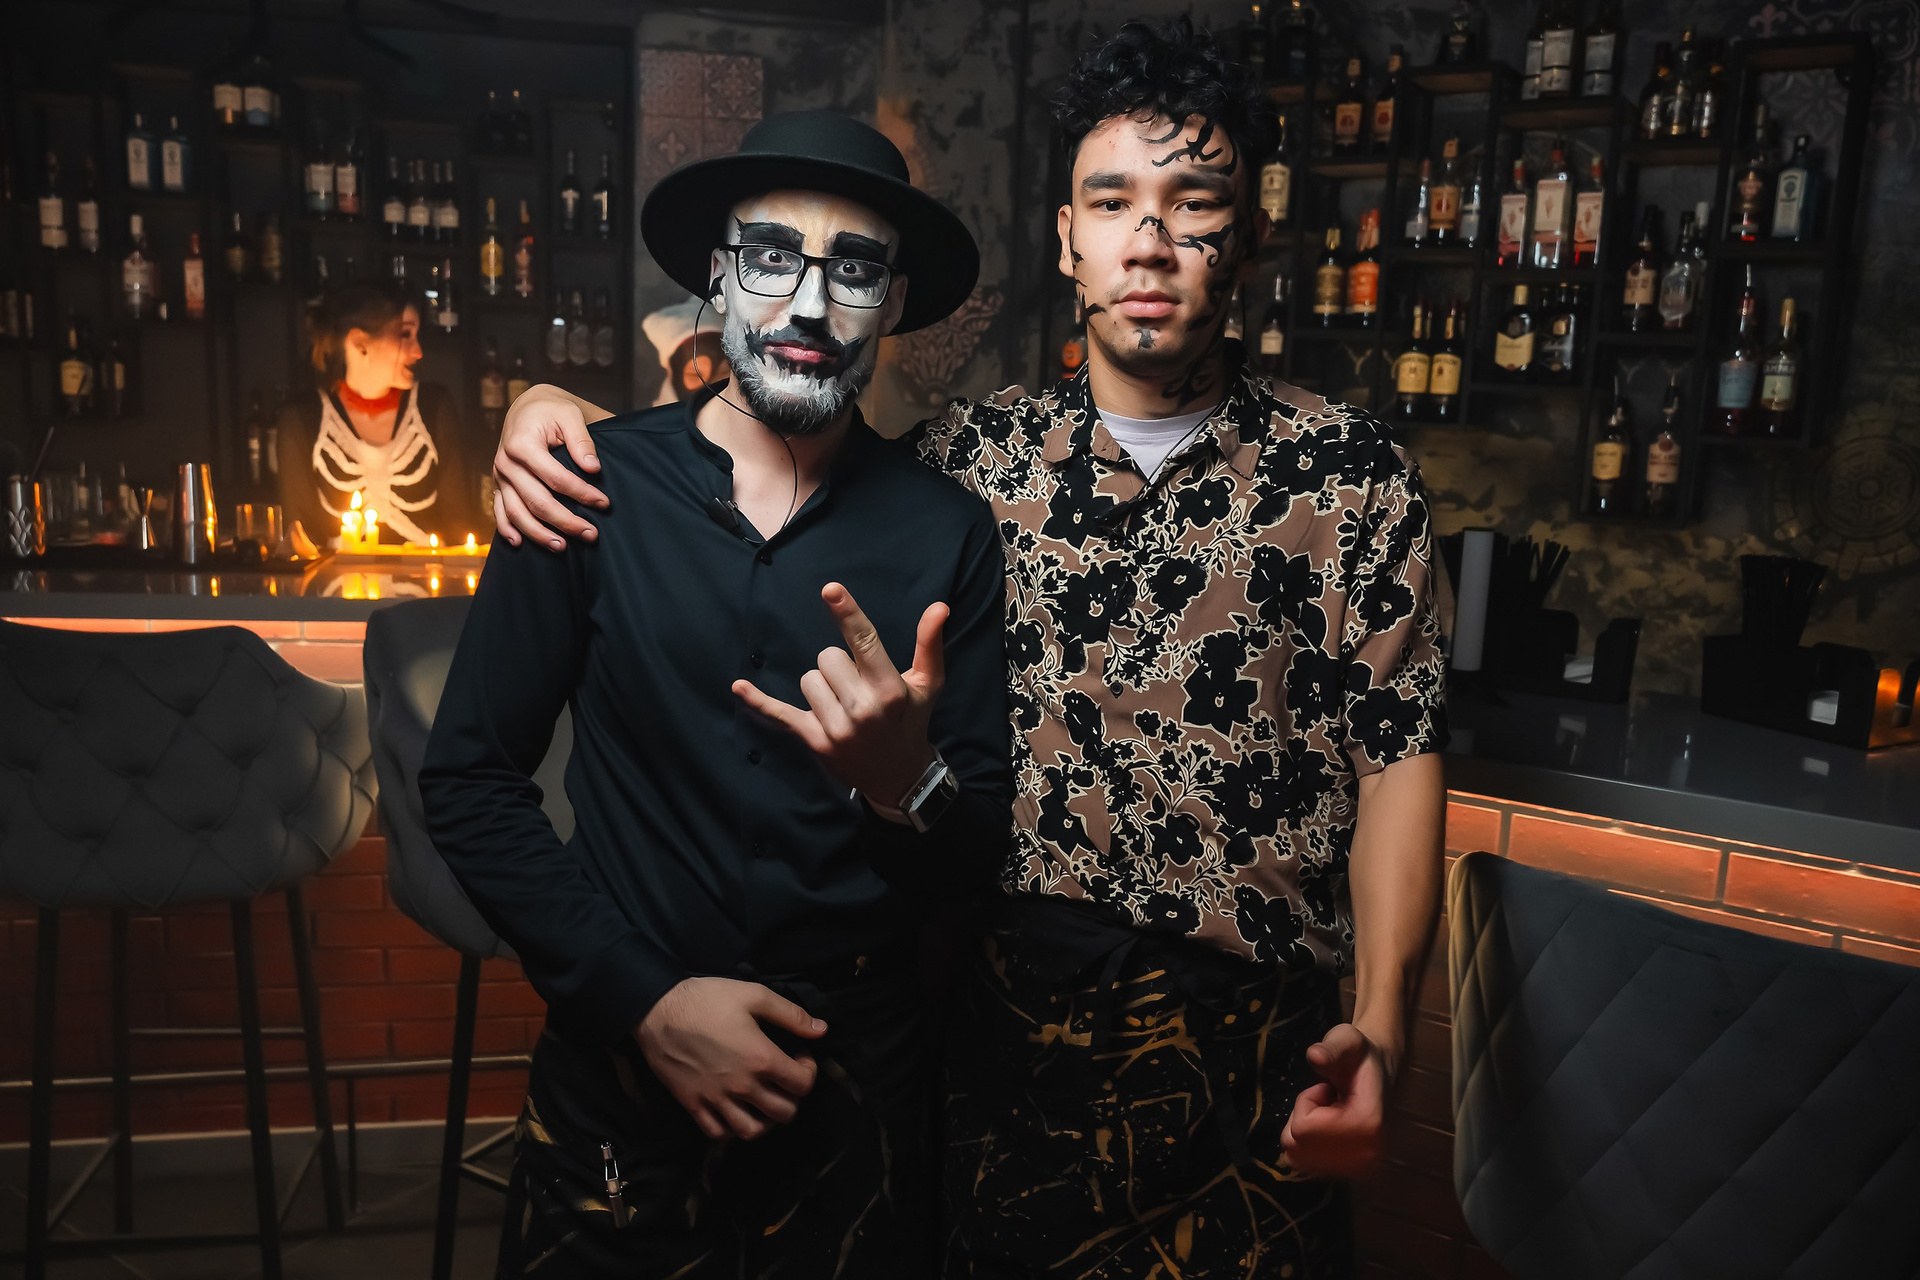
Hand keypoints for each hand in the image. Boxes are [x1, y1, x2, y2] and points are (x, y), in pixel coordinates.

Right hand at [493, 383, 610, 548]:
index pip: (555, 478)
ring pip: (516, 513)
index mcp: (522, 444)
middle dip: (565, 521)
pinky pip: (498, 511)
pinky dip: (507, 529)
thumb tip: (593, 468)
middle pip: (537, 501)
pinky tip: (520, 543)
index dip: (581, 493)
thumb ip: (582, 440)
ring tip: (563, 548)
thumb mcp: (570, 415)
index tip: (604, 503)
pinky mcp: (498, 485)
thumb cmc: (551, 411)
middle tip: (592, 534)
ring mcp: (499, 477)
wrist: (527, 408)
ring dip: (539, 534)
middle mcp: (506, 463)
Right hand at [635, 976, 826, 1140]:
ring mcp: (716, 1099)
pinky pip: (717, 1132)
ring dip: (764, 1119)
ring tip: (761, 1100)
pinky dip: (729, 1128)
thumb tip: (822, 1030)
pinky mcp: (693, 1104)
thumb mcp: (754, 995)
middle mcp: (742, 1086)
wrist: (658, 1009)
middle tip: (782, 1079)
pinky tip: (733, 1109)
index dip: (808, 1071)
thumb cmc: (708, 999)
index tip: (799, 1056)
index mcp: (761, 1059)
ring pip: (752, 1130)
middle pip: (784, 1113)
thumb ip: (792, 1015)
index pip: (802, 1085)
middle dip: (791, 1097)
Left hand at [732, 583, 946, 809]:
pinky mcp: (814, 740)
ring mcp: (835, 728)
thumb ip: (929, 644)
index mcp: (889, 690)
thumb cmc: (912, 720)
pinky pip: (779, 713)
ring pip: (808, 679)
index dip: (847, 613)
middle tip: (858, 686)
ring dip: (823, 685)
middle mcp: (861, 709)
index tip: (830, 589)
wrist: (900, 777)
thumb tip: (939, 607)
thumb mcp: (928, 684)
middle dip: (840, 665)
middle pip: (828, 657)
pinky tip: (739, 686)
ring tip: (845, 705)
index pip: (865, 642)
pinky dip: (759, 701)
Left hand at [1279, 1023, 1389, 1179]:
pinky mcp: (1351, 1174)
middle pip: (1297, 1146)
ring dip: (1304, 1131)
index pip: (1304, 1128)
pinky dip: (1306, 1145)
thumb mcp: (1345, 1041)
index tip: (1325, 1088)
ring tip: (1327, 1112)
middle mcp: (1367, 1155)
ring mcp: (1359, 1169)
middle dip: (1302, 1117)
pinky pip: (1304, 1165)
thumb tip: (1316, 1055)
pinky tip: (1326, 1126)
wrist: (1379, 1072)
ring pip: (1297, 1158)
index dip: (1306, 1103)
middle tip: (1326, 1100)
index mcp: (1367, 1125)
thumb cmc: (1358, 1055)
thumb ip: (1331, 1048)